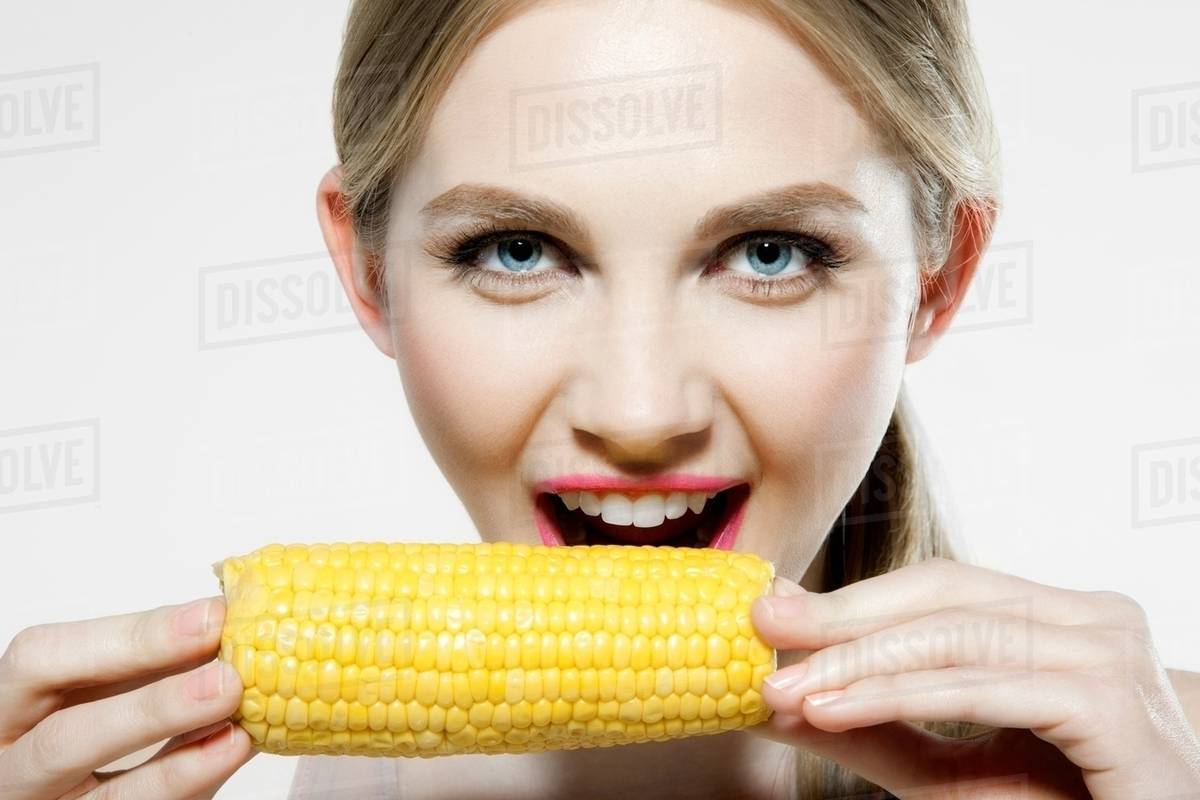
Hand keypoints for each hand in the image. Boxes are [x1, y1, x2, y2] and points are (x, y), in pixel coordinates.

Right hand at [0, 598, 254, 798]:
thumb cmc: (97, 719)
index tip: (210, 618)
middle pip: (65, 740)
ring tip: (238, 734)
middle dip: (152, 709)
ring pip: (106, 799)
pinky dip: (188, 789)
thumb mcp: (104, 684)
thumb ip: (153, 661)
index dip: (130, 638)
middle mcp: (12, 764)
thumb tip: (232, 628)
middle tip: (227, 682)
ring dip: (180, 766)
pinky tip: (227, 758)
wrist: (90, 778)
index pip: (43, 661)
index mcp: (12, 703)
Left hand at [748, 557, 1199, 798]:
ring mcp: (1110, 652)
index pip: (941, 588)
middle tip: (761, 627)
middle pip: (944, 596)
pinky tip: (831, 708)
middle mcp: (1094, 617)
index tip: (772, 613)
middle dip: (842, 616)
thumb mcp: (946, 768)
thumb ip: (869, 723)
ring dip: (854, 661)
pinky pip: (977, 687)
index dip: (852, 599)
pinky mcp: (1109, 703)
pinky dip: (893, 695)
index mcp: (1063, 618)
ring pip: (953, 637)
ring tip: (785, 687)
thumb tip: (778, 695)